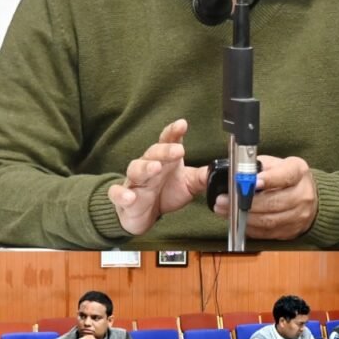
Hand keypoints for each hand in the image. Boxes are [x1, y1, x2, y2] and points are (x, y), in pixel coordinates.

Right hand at [107, 120, 205, 235]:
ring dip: (145, 168)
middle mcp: (148, 167)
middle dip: (164, 151)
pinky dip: (122, 195)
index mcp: (165, 160)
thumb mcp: (188, 184)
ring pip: (136, 170)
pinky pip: (118, 194)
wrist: (144, 214)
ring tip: (155, 168)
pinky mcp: (124, 200)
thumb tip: (219, 171)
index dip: (174, 132)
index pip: (168, 141)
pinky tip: (129, 197)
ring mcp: (134, 182)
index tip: (182, 124)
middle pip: (153, 153)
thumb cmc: (165, 193)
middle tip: (178, 150)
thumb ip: (202, 177)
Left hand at [213, 155, 316, 239]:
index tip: (253, 181)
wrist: (306, 196)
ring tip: (226, 210)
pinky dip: (250, 228)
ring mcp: (299, 215)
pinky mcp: (291, 231)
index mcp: (298, 171)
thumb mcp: (273, 164)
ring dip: (244, 217)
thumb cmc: (284, 178)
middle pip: (274, 202)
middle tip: (224, 200)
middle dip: (246, 202)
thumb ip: (256, 167)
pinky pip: (267, 232)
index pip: (285, 176)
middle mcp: (303, 194)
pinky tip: (238, 220)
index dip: (268, 180)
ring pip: (268, 220)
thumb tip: (232, 174)